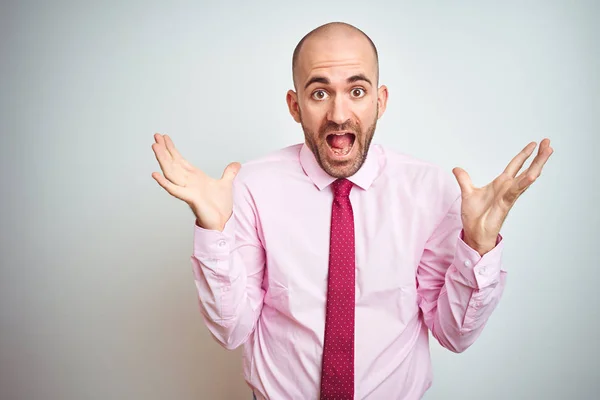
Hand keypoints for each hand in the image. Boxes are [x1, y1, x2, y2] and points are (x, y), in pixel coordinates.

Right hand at [151, 133, 240, 230]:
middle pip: (173, 163)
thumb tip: (236, 164)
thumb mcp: (226, 184)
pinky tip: (155, 174)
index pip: (180, 160)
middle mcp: (188, 182)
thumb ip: (229, 173)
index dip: (172, 149)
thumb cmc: (219, 207)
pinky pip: (175, 190)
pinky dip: (165, 183)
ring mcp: (187, 189)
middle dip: (164, 150)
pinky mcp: (190, 198)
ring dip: (163, 159)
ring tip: (155, 147)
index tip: (164, 138)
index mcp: (194, 177)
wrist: (221, 222)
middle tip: (155, 136)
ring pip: (171, 172)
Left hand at [452, 138, 553, 255]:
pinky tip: (533, 173)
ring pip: (527, 177)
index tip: (534, 144)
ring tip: (548, 152)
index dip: (524, 155)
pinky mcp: (506, 203)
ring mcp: (509, 195)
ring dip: (538, 164)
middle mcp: (508, 188)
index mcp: (501, 184)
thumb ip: (464, 179)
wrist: (474, 233)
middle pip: (527, 168)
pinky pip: (516, 190)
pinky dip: (524, 182)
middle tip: (548, 142)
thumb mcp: (468, 192)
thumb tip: (457, 169)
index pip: (515, 165)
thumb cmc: (475, 216)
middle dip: (538, 156)